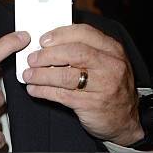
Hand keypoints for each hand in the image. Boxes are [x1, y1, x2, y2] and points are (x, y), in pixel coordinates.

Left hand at [22, 24, 142, 146]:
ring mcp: (103, 85)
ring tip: (28, 75)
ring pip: (66, 75)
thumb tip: (48, 46)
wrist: (124, 119)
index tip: (42, 40)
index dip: (60, 35)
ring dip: (41, 75)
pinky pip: (62, 95)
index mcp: (112, 50)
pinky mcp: (92, 104)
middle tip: (32, 59)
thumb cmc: (109, 87)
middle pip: (74, 53)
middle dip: (47, 55)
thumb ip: (83, 51)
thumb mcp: (104, 63)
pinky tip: (34, 89)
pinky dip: (44, 91)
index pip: (84, 33)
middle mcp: (110, 65)